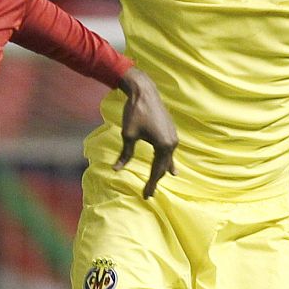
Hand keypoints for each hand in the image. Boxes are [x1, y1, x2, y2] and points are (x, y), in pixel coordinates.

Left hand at [114, 67, 177, 197]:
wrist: (144, 91)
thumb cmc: (135, 112)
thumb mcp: (128, 135)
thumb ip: (125, 154)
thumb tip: (116, 170)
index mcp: (163, 145)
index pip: (157, 171)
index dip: (151, 184)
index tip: (146, 196)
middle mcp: (172, 142)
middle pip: (163, 167)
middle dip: (155, 180)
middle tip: (148, 194)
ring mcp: (173, 136)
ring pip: (167, 159)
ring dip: (162, 171)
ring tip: (160, 182)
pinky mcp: (170, 130)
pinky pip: (169, 150)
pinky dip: (166, 160)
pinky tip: (171, 166)